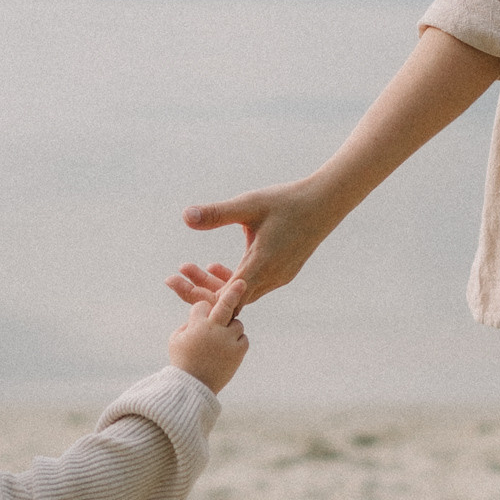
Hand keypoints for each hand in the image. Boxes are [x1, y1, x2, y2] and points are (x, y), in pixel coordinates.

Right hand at [167, 295, 249, 392]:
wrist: (193, 388)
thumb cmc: (182, 362)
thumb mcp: (176, 340)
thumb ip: (187, 324)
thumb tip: (198, 316)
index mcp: (197, 325)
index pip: (201, 305)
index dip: (199, 311)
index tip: (198, 318)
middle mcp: (214, 329)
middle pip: (226, 304)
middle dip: (233, 291)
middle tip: (242, 281)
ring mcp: (228, 340)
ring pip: (236, 323)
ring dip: (230, 327)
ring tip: (220, 341)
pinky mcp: (238, 352)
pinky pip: (242, 338)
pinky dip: (236, 341)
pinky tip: (227, 349)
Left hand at [177, 180, 337, 316]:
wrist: (326, 203)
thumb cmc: (287, 201)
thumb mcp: (249, 204)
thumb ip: (218, 213)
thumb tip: (186, 216)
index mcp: (262, 265)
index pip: (224, 296)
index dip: (196, 293)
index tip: (173, 281)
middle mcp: (271, 277)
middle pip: (229, 299)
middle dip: (199, 289)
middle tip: (173, 278)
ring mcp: (279, 278)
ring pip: (240, 293)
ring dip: (214, 284)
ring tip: (189, 267)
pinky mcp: (282, 273)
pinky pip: (251, 287)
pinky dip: (231, 281)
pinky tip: (216, 266)